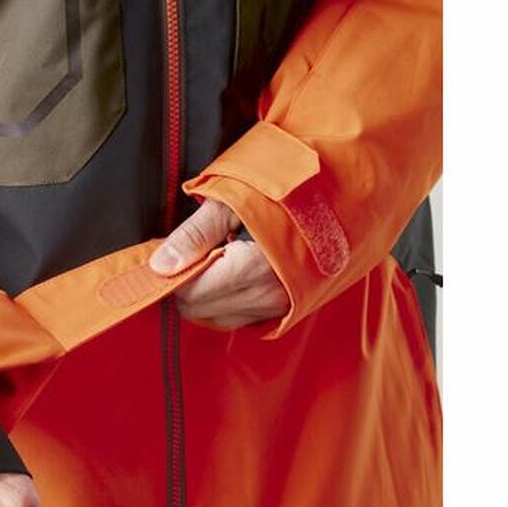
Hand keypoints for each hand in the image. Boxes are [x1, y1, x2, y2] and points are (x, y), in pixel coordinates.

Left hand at [150, 199, 289, 328]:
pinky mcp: (283, 311)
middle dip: (188, 283)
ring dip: (207, 292)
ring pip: (217, 317)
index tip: (173, 251)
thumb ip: (195, 234)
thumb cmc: (294, 188)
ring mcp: (277, 308)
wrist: (347, 195)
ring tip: (220, 254)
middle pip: (199, 310)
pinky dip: (226, 300)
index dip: (174, 274)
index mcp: (253, 270)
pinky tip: (233, 269)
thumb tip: (161, 265)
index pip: (190, 293)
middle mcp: (266, 297)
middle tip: (197, 249)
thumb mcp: (236, 198)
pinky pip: (238, 318)